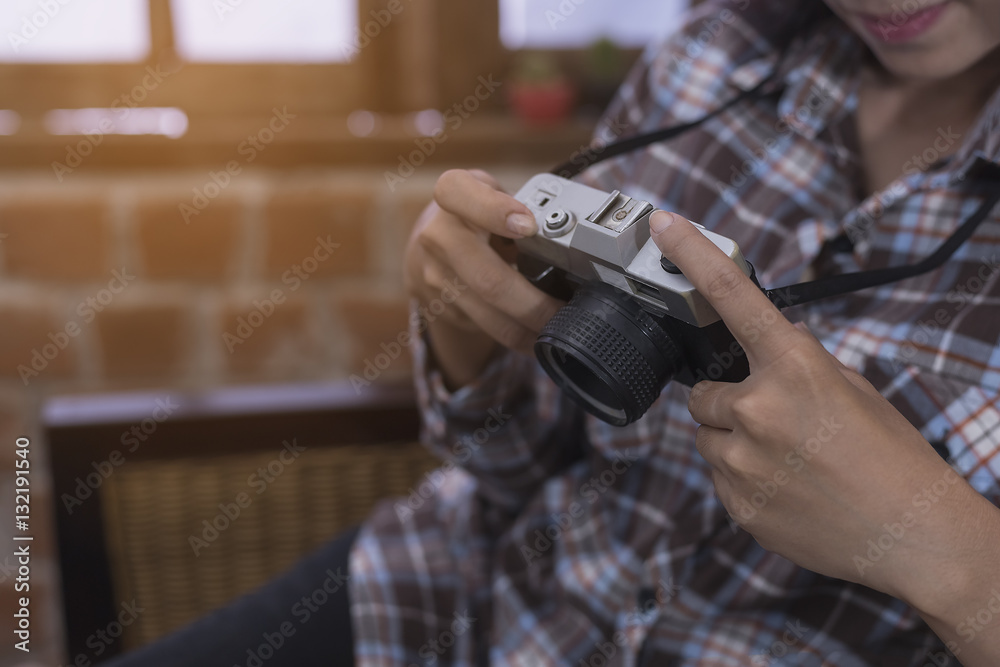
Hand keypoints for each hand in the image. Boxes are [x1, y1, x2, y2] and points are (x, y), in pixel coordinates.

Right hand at [404, 169, 563, 386]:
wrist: (433, 242)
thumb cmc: (478, 213)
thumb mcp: (495, 191)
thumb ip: (522, 204)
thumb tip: (573, 230)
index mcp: (453, 194)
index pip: (460, 194)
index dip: (495, 211)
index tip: (529, 226)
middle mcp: (438, 236)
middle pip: (488, 279)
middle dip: (534, 304)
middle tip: (565, 312)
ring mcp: (435, 276)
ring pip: (488, 315)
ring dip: (528, 330)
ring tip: (559, 330)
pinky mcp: (439, 306)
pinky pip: (483, 328)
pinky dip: (515, 335)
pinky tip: (535, 334)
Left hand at [648, 210, 999, 650]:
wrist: (912, 535)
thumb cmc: (892, 456)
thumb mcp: (852, 388)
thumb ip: (800, 361)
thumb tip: (771, 345)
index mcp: (793, 366)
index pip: (731, 296)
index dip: (692, 254)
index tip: (662, 225)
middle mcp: (756, 408)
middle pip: (703, 393)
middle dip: (730, 402)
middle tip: (775, 422)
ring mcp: (741, 460)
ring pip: (707, 437)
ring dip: (732, 440)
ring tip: (785, 460)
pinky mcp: (735, 503)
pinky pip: (716, 476)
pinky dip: (740, 477)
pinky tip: (784, 489)